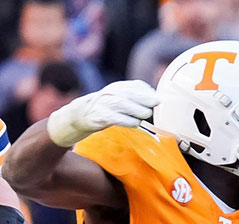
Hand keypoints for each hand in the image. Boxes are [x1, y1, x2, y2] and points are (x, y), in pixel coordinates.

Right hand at [45, 80, 160, 146]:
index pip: (135, 86)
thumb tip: (156, 99)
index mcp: (117, 87)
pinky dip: (126, 121)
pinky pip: (114, 118)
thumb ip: (136, 97)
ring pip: (122, 104)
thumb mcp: (119, 99)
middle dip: (144, 99)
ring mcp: (103, 104)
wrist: (80, 115)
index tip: (158, 98)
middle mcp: (110, 93)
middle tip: (154, 105)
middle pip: (130, 94)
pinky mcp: (98, 117)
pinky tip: (134, 124)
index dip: (147, 92)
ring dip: (136, 110)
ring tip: (145, 115)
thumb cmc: (105, 109)